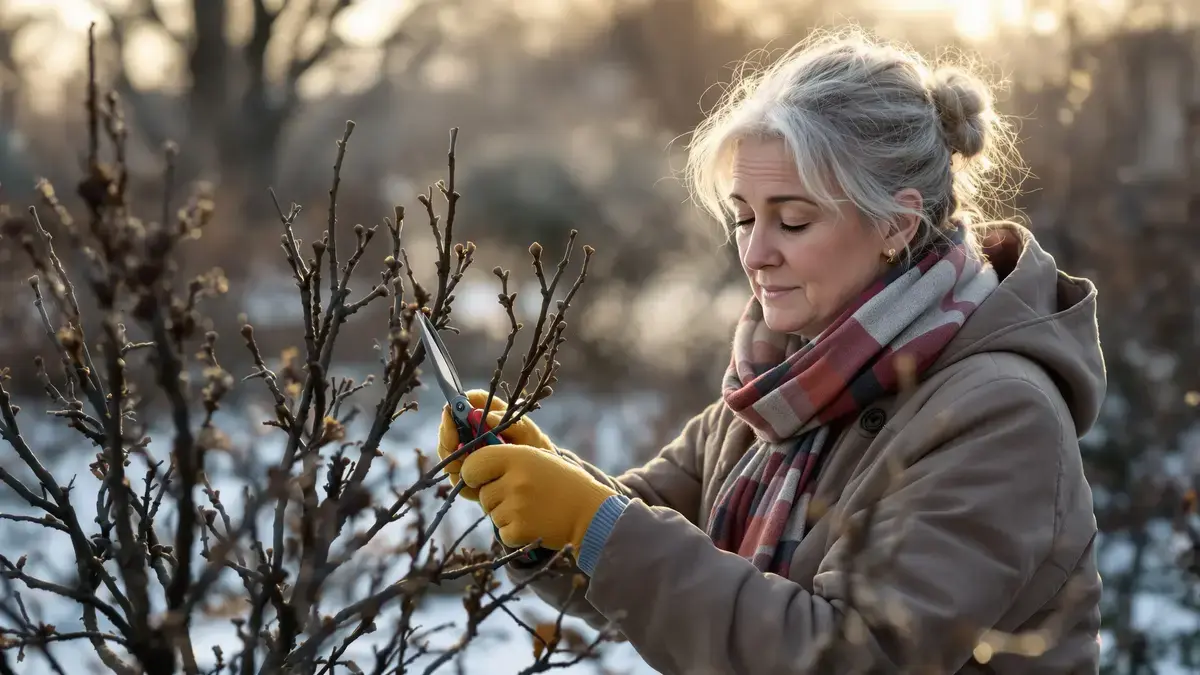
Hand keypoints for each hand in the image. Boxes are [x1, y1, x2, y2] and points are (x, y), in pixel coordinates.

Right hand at [436, 390, 555, 500]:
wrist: (539, 479)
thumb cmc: (534, 450)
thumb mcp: (529, 436)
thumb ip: (513, 424)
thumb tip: (487, 416)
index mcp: (488, 414)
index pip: (466, 401)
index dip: (455, 407)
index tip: (452, 418)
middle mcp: (474, 431)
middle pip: (449, 428)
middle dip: (448, 438)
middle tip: (457, 446)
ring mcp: (468, 452)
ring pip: (448, 453)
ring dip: (454, 459)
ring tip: (469, 464)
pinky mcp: (467, 473)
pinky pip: (455, 476)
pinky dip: (462, 478)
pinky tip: (475, 482)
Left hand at [461, 443, 617, 551]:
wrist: (591, 514)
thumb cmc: (562, 483)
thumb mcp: (537, 458)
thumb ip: (505, 458)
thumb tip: (469, 465)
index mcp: (518, 457)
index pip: (472, 464)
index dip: (473, 472)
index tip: (481, 477)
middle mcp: (515, 480)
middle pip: (482, 493)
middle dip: (495, 496)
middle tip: (523, 496)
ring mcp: (516, 507)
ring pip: (492, 514)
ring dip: (506, 515)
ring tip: (533, 509)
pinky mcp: (519, 531)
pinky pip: (502, 533)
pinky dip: (515, 533)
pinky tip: (535, 524)